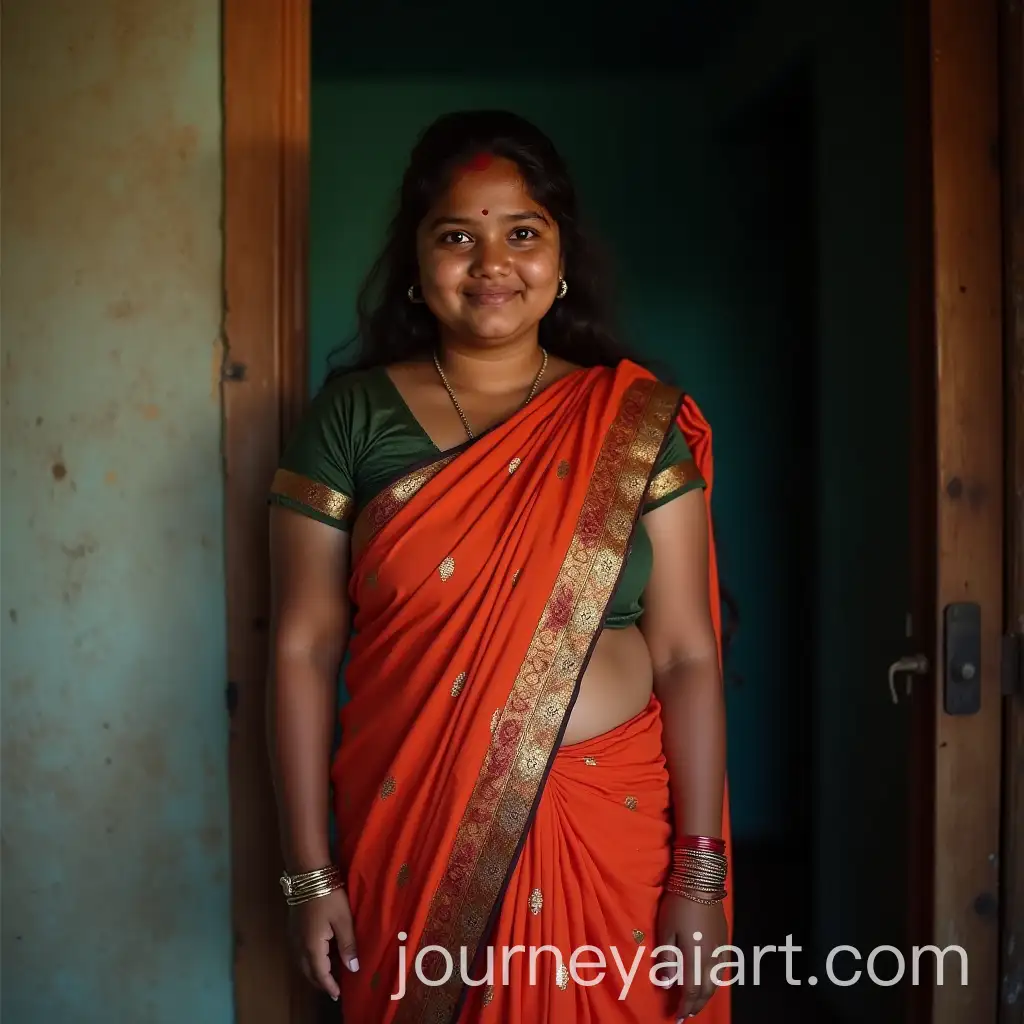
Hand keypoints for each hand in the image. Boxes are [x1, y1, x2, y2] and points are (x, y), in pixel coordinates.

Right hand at [289, 887, 358, 1001]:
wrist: (307, 874)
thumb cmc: (328, 896)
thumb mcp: (343, 920)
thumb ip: (348, 945)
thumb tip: (352, 968)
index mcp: (312, 947)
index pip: (321, 974)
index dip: (329, 986)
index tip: (337, 995)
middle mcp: (299, 946)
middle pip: (308, 972)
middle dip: (320, 982)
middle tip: (333, 988)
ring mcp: (293, 937)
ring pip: (302, 963)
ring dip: (313, 972)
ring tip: (328, 975)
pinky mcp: (293, 928)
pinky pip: (299, 953)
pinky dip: (308, 961)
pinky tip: (318, 955)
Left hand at [656, 892, 727, 1019]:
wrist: (701, 881)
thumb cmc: (678, 904)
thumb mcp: (665, 929)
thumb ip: (666, 958)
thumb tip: (667, 984)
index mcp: (695, 956)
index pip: (691, 990)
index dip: (684, 1006)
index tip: (677, 1017)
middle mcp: (711, 957)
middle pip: (705, 990)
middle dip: (695, 1006)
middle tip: (685, 1015)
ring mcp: (721, 949)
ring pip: (716, 982)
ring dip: (706, 997)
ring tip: (696, 1004)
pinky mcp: (725, 941)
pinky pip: (722, 970)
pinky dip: (714, 982)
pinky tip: (709, 983)